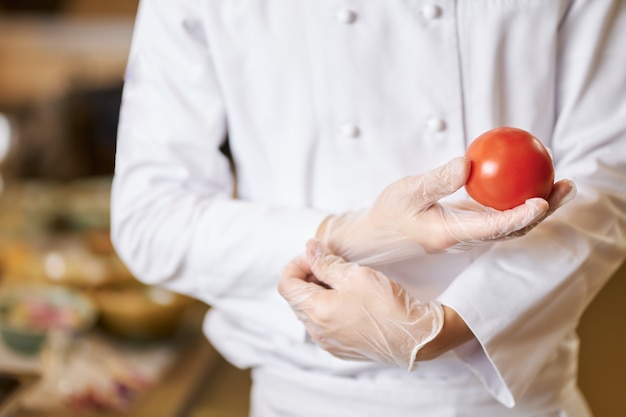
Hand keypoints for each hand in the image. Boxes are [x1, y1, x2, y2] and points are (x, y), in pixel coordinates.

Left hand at [278, 240, 443, 370]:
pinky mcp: (340, 348)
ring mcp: (327, 342)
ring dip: (318, 292)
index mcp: (316, 311)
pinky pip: (322, 324)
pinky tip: (349, 299)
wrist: (415, 337)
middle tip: (330, 264)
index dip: (297, 264)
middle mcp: (316, 331)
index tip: (315, 255)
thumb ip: (326, 262)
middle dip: (307, 277)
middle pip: (296, 298)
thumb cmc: (388, 305)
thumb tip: (310, 249)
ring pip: (309, 312)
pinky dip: (328, 308)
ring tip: (343, 281)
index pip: (286, 284)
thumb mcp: (355, 274)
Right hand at [318, 157, 575, 264]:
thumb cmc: (390, 213)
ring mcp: (469, 234)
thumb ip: (437, 180)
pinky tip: (528, 183)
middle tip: (566, 186)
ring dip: (538, 207)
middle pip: (513, 228)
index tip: (542, 201)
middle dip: (543, 212)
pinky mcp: (468, 226)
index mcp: (451, 233)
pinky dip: (518, 202)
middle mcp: (466, 237)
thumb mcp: (407, 191)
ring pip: (510, 224)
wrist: (380, 235)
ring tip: (560, 183)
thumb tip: (468, 163)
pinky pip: (499, 216)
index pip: (493, 228)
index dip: (520, 216)